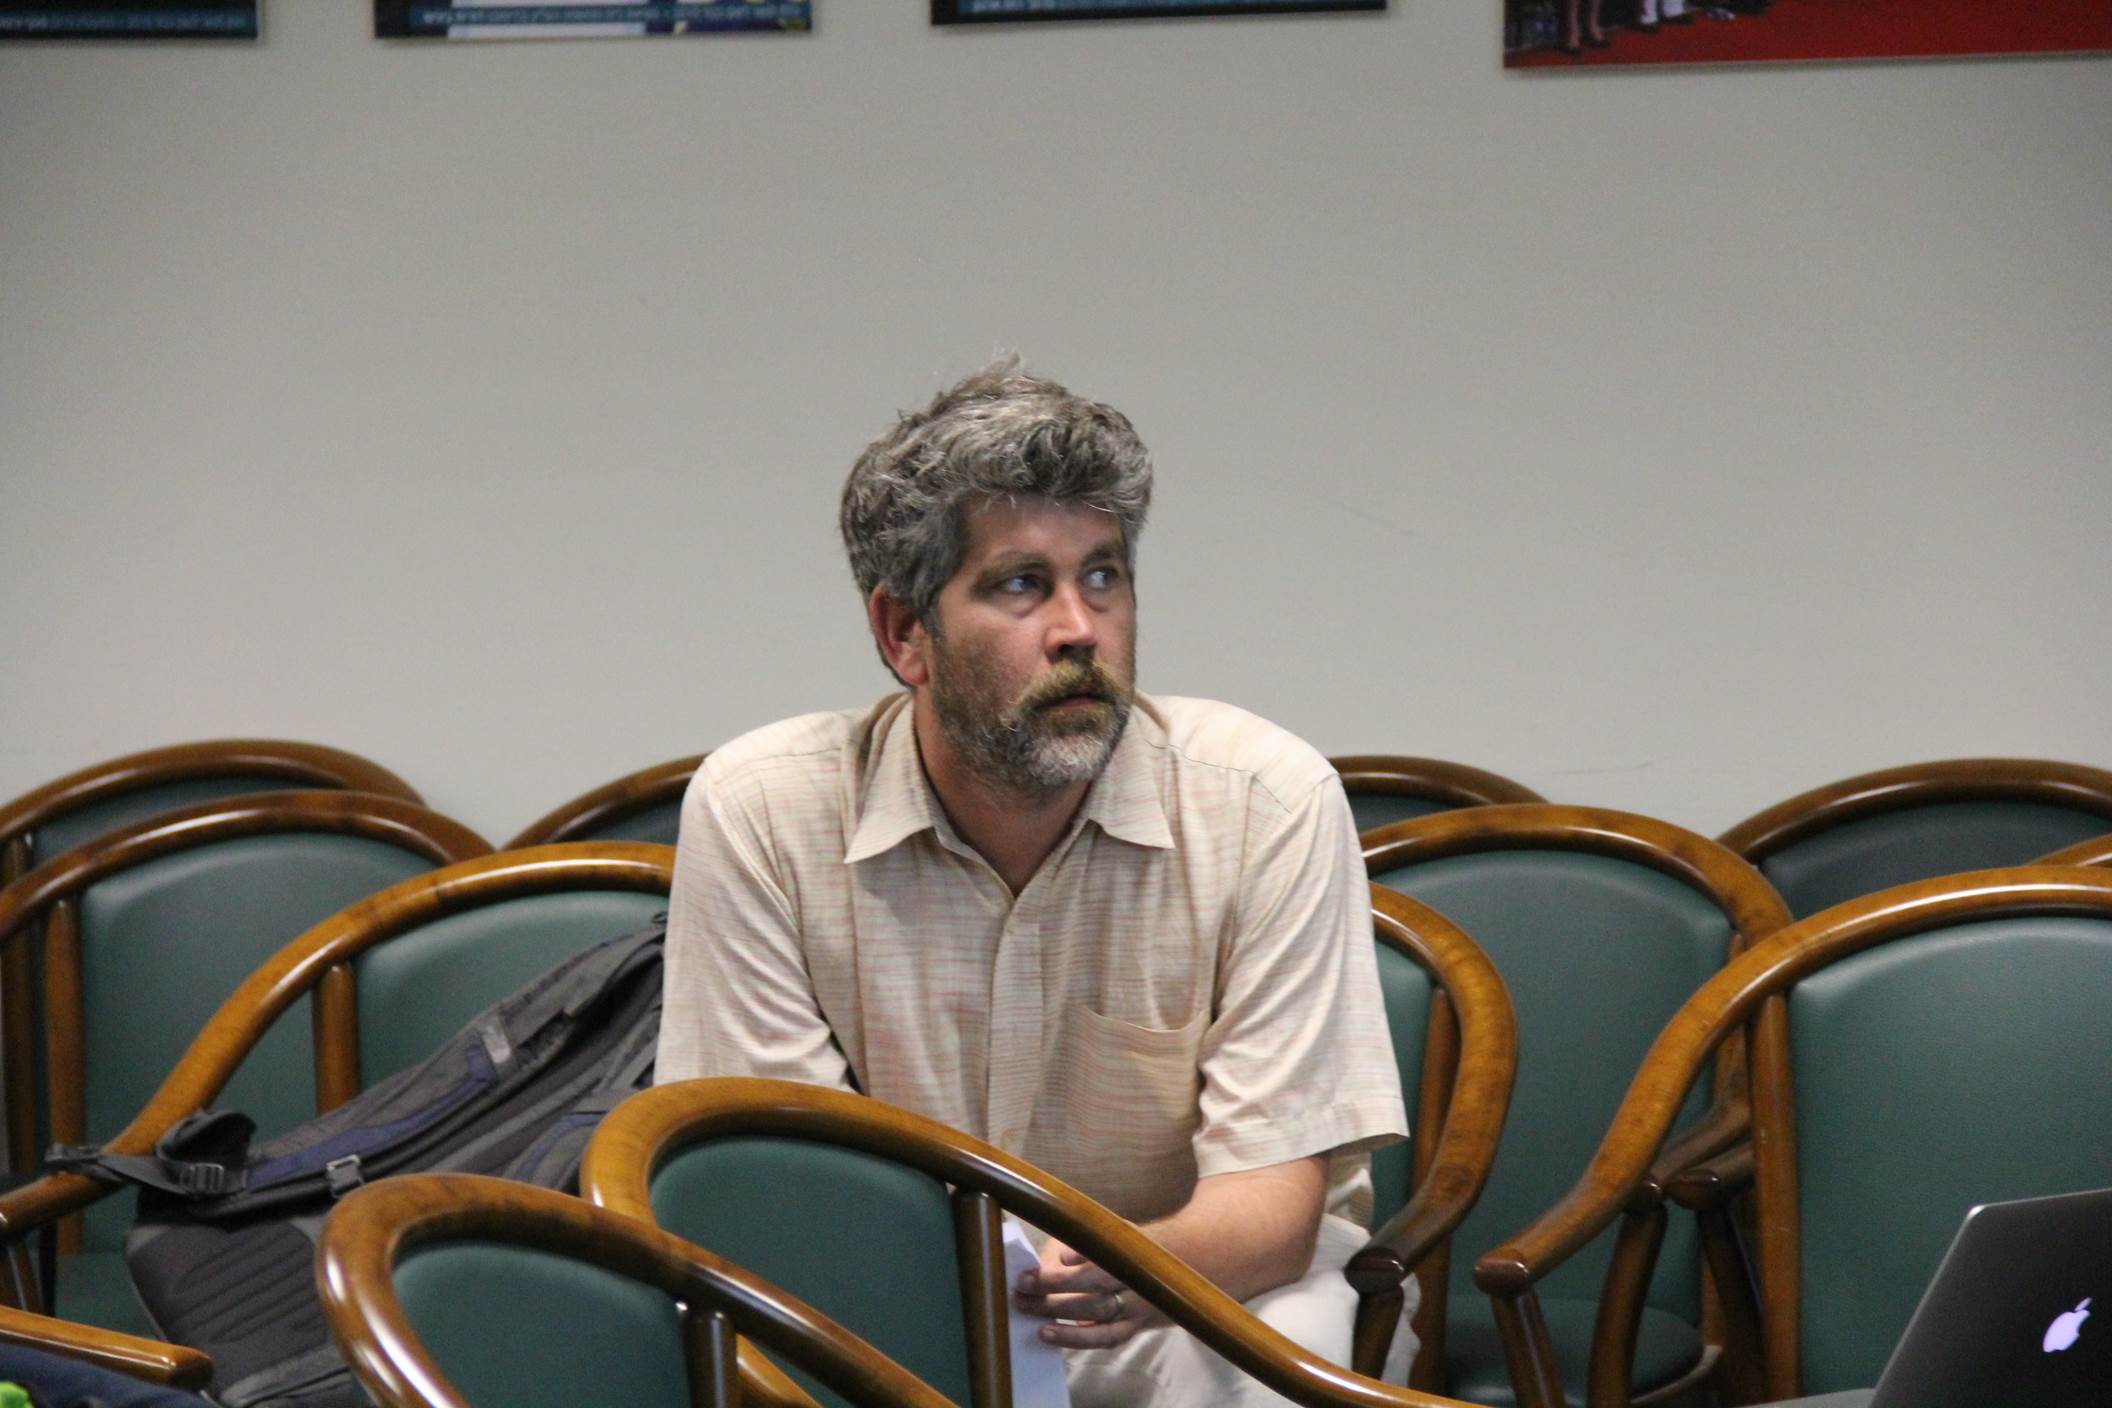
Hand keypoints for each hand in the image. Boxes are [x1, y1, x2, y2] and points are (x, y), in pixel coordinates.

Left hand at [1011, 1237, 1161, 1348]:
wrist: (1172, 1263)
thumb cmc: (1125, 1246)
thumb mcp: (1108, 1233)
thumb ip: (1081, 1244)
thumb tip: (1050, 1264)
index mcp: (1128, 1254)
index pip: (1091, 1266)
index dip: (1058, 1275)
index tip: (1027, 1276)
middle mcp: (1136, 1283)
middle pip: (1093, 1296)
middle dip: (1053, 1298)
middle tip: (1020, 1295)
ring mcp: (1137, 1309)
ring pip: (1099, 1322)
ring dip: (1064, 1325)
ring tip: (1032, 1321)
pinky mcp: (1132, 1327)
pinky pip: (1105, 1339)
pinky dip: (1077, 1340)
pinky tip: (1051, 1336)